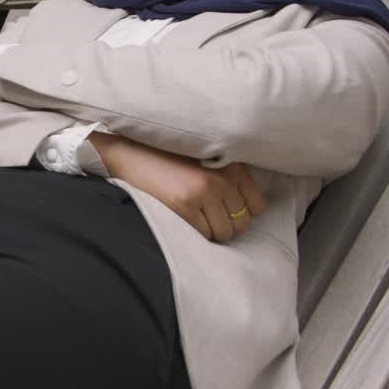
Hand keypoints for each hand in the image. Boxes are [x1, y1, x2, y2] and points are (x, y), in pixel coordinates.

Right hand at [88, 132, 265, 241]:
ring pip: (223, 233)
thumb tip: (249, 210)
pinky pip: (203, 234)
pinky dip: (195, 233)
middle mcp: (221, 178)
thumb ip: (228, 178)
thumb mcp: (205, 160)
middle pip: (241, 223)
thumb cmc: (167, 159)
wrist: (130, 154)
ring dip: (211, 231)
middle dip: (226, 225)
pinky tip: (183, 218)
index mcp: (231, 165)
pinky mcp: (184, 205)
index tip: (227, 211)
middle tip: (207, 217)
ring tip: (194, 217)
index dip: (242, 213)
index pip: (257, 205)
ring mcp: (203, 192)